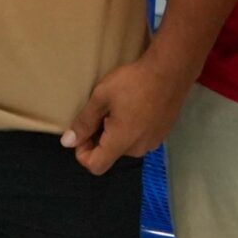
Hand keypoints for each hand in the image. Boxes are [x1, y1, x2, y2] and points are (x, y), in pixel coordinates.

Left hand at [63, 54, 191, 174]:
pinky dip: (130, 128)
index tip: (83, 131)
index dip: (82, 152)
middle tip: (100, 110)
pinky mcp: (162, 134)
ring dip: (115, 132)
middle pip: (110, 154)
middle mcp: (138, 149)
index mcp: (121, 142)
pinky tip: (133, 106)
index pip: (96, 166)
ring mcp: (153, 142)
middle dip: (98, 137)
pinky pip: (139, 138)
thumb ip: (84, 122)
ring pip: (124, 146)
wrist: (170, 71)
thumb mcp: (101, 98)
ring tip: (117, 106)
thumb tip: (67, 143)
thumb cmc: (132, 83)